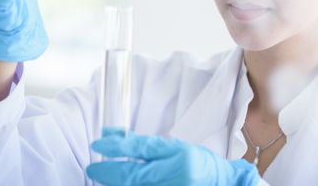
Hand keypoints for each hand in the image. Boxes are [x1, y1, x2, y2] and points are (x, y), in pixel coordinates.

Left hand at [86, 127, 260, 185]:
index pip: (142, 148)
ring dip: (117, 184)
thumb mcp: (176, 147)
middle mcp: (175, 173)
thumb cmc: (199, 164)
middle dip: (109, 172)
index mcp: (178, 154)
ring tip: (105, 179)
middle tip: (94, 169)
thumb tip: (115, 137)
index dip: (117, 146)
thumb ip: (147, 146)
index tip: (99, 144)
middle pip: (134, 174)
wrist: (223, 183)